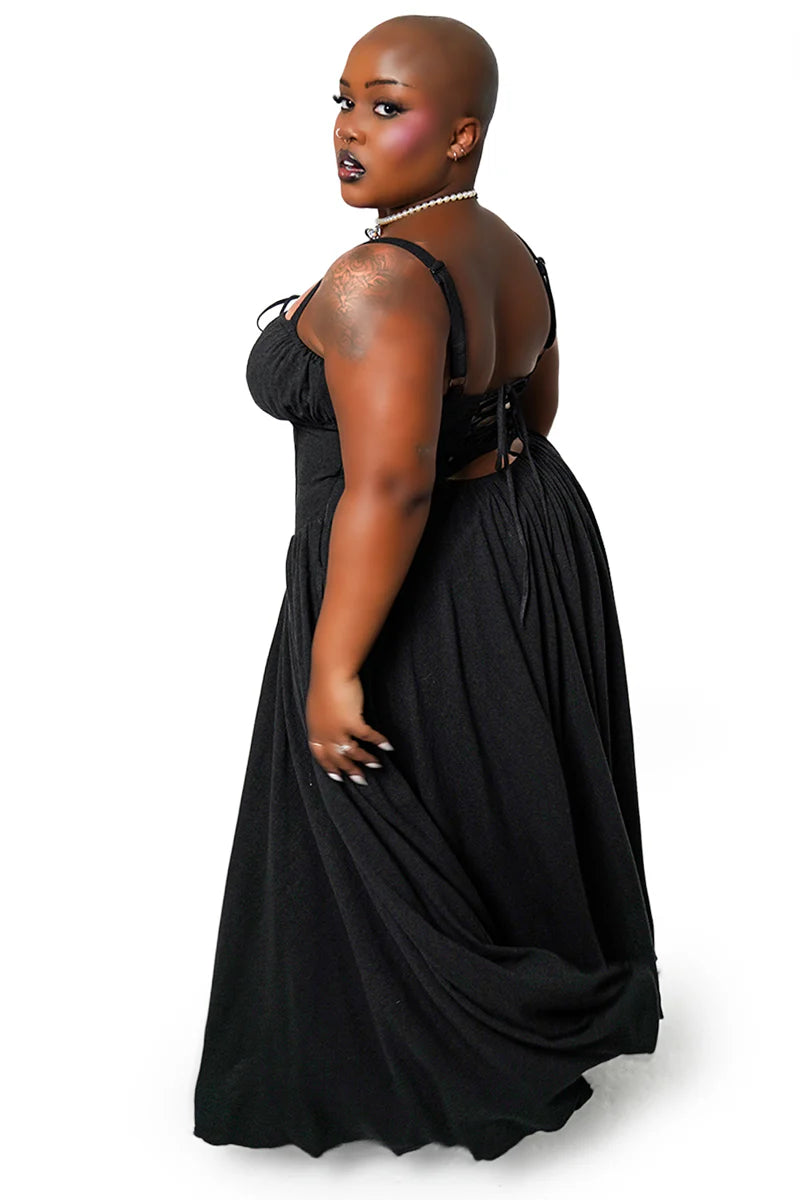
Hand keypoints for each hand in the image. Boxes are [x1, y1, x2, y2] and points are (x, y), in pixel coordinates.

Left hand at [306, 666, 392, 783]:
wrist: (330, 672)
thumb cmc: (324, 683)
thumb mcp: (318, 705)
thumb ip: (324, 719)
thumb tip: (331, 724)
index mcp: (315, 729)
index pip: (320, 755)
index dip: (329, 767)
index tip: (337, 777)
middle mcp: (325, 733)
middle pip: (337, 759)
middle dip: (350, 770)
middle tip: (361, 780)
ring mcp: (338, 729)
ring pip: (353, 752)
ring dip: (366, 759)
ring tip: (377, 765)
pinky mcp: (352, 722)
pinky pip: (368, 737)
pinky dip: (379, 742)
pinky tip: (388, 746)